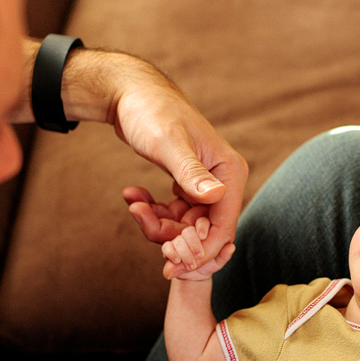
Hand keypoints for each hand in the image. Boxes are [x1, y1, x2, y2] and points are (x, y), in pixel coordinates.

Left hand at [17, 41, 247, 273]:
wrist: (130, 95)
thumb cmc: (152, 112)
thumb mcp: (169, 143)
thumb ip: (191, 172)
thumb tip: (215, 196)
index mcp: (229, 172)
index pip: (223, 226)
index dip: (200, 251)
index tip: (171, 265)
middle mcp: (222, 182)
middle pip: (203, 231)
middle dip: (172, 236)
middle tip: (140, 221)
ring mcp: (204, 185)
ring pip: (186, 226)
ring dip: (158, 224)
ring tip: (133, 203)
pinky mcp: (186, 186)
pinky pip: (173, 214)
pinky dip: (153, 212)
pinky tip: (132, 196)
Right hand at [162, 216, 235, 280]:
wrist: (196, 275)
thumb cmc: (210, 263)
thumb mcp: (219, 262)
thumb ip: (224, 255)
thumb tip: (231, 247)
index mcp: (203, 232)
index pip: (202, 221)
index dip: (202, 226)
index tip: (204, 236)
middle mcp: (190, 234)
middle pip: (188, 231)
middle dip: (193, 244)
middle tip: (199, 256)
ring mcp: (178, 240)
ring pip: (178, 240)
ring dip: (184, 253)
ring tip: (192, 265)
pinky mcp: (169, 249)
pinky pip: (167, 247)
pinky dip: (171, 254)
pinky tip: (178, 261)